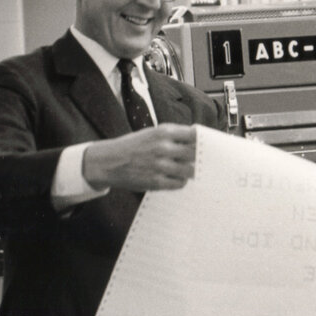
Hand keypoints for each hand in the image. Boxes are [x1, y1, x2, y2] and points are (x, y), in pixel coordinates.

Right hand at [82, 124, 196, 191]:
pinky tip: (175, 178)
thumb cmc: (132, 147)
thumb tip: (197, 138)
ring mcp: (160, 165)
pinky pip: (179, 184)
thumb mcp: (152, 133)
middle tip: (200, 161)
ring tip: (185, 170)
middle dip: (199, 158)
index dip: (203, 141)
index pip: (195, 135)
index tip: (207, 145)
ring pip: (190, 170)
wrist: (108, 162)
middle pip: (195, 153)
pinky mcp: (156, 181)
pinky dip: (180, 182)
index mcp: (163, 132)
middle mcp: (163, 147)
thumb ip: (173, 135)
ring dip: (190, 171)